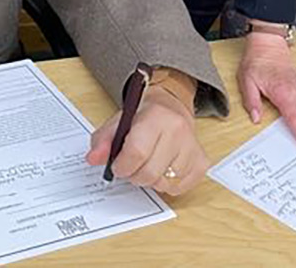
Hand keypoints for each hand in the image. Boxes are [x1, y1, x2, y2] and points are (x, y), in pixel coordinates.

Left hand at [86, 87, 207, 195]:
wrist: (171, 107)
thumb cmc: (143, 116)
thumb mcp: (119, 121)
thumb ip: (103, 139)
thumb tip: (93, 159)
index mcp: (156, 116)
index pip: (137, 151)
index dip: (122, 165)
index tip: (117, 167)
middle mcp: (179, 130)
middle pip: (151, 172)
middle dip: (134, 176)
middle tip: (129, 169)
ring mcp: (193, 147)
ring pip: (165, 183)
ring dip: (150, 181)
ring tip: (146, 166)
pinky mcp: (202, 162)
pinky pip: (179, 188)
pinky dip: (166, 185)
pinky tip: (161, 169)